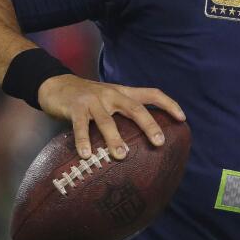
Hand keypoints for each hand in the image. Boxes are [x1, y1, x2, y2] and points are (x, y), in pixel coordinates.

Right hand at [37, 74, 185, 159]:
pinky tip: (87, 155)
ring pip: (107, 120)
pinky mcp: (75, 108)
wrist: (56, 84)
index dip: (169, 104)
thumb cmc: (89, 98)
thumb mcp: (111, 99)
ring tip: (122, 155)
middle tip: (159, 142)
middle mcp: (112, 94)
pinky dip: (84, 141)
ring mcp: (93, 101)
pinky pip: (81, 126)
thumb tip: (145, 139)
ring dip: (114, 138)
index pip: (152, 94)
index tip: (182, 118)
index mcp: (124, 92)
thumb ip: (125, 112)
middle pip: (135, 108)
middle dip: (149, 125)